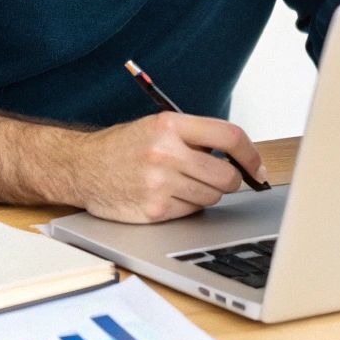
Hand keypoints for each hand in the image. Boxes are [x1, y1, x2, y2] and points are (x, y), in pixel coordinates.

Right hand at [66, 112, 267, 223]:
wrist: (81, 167)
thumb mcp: (157, 127)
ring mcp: (159, 183)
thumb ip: (195, 137)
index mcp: (169, 125)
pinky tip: (164, 196)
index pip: (229, 136)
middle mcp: (165, 152)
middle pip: (226, 176)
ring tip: (178, 184)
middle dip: (228, 181)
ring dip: (203, 195)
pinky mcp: (154, 209)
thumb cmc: (122, 148)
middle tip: (214, 178)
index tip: (257, 169)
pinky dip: (185, 208)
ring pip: (211, 198)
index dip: (251, 155)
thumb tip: (240, 158)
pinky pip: (190, 213)